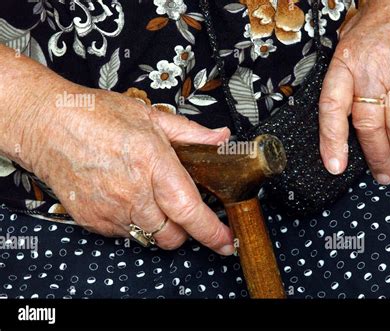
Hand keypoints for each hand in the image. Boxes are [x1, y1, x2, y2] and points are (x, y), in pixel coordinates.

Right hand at [27, 84, 234, 254]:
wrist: (47, 124)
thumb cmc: (95, 116)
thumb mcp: (150, 117)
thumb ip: (192, 134)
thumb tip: (220, 137)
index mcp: (153, 164)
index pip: (191, 211)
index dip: (213, 232)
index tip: (227, 241)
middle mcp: (133, 193)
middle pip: (173, 237)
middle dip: (184, 229)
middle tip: (181, 209)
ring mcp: (111, 211)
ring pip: (150, 238)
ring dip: (158, 226)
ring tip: (149, 198)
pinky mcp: (94, 221)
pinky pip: (124, 234)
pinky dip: (133, 222)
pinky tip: (127, 198)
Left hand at [319, 0, 389, 184]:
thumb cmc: (380, 22)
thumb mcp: (346, 42)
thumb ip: (341, 76)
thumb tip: (337, 112)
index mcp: (345, 66)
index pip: (332, 109)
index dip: (332, 141)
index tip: (335, 165)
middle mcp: (373, 73)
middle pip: (370, 127)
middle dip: (376, 158)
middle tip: (381, 175)